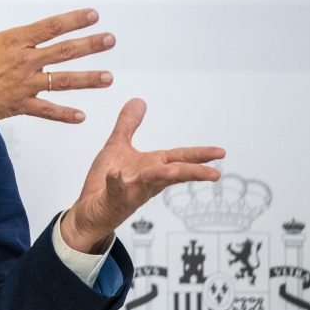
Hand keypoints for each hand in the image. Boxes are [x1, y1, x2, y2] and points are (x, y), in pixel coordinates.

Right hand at [0, 0, 114, 124]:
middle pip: (64, 52)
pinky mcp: (19, 105)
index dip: (74, 20)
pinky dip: (64, 114)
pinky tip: (81, 116)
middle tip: (110, 40)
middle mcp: (24, 62)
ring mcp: (24, 85)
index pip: (50, 27)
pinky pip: (47, 111)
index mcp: (13, 42)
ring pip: (62, 81)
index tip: (93, 15)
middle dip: (90, 45)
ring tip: (108, 77)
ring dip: (88, 79)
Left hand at [61, 98, 224, 252]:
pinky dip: (116, 182)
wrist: (88, 208)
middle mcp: (147, 180)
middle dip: (194, 172)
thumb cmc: (105, 181)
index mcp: (151, 166)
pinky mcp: (113, 198)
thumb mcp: (118, 146)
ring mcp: (132, 190)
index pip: (179, 158)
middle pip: (174, 173)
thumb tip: (139, 101)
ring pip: (150, 182)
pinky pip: (116, 189)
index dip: (199, 155)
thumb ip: (128, 124)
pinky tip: (115, 174)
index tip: (221, 152)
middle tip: (215, 174)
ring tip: (174, 172)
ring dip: (162, 176)